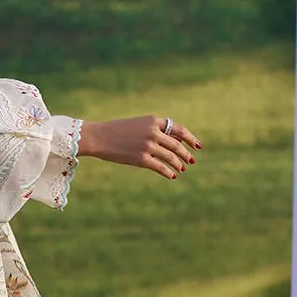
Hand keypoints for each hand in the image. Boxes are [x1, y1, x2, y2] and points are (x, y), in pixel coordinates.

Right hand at [78, 115, 201, 178]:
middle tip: (191, 160)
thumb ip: (154, 131)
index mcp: (153, 121)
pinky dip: (168, 172)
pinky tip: (172, 176)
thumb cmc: (117, 131)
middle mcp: (153, 132)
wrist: (99, 137)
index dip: (190, 138)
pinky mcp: (141, 159)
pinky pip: (160, 167)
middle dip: (185, 154)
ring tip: (182, 169)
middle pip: (176, 145)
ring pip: (170, 157)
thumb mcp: (138, 125)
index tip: (197, 146)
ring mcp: (148, 146)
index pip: (178, 129)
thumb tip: (171, 142)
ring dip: (178, 164)